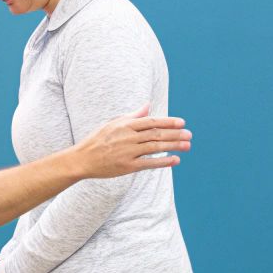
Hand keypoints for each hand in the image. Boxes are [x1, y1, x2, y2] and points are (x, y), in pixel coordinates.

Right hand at [73, 105, 190, 178]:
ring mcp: (128, 152)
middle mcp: (128, 137)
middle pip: (156, 134)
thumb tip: (148, 106)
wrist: (82, 159)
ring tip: (187, 146)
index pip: (151, 122)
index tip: (182, 123)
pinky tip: (175, 160)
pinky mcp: (127, 166)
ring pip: (155, 147)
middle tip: (189, 135)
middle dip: (175, 134)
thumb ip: (133, 116)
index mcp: (125, 125)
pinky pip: (148, 163)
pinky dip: (162, 161)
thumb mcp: (113, 123)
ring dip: (173, 146)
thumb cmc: (98, 140)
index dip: (168, 122)